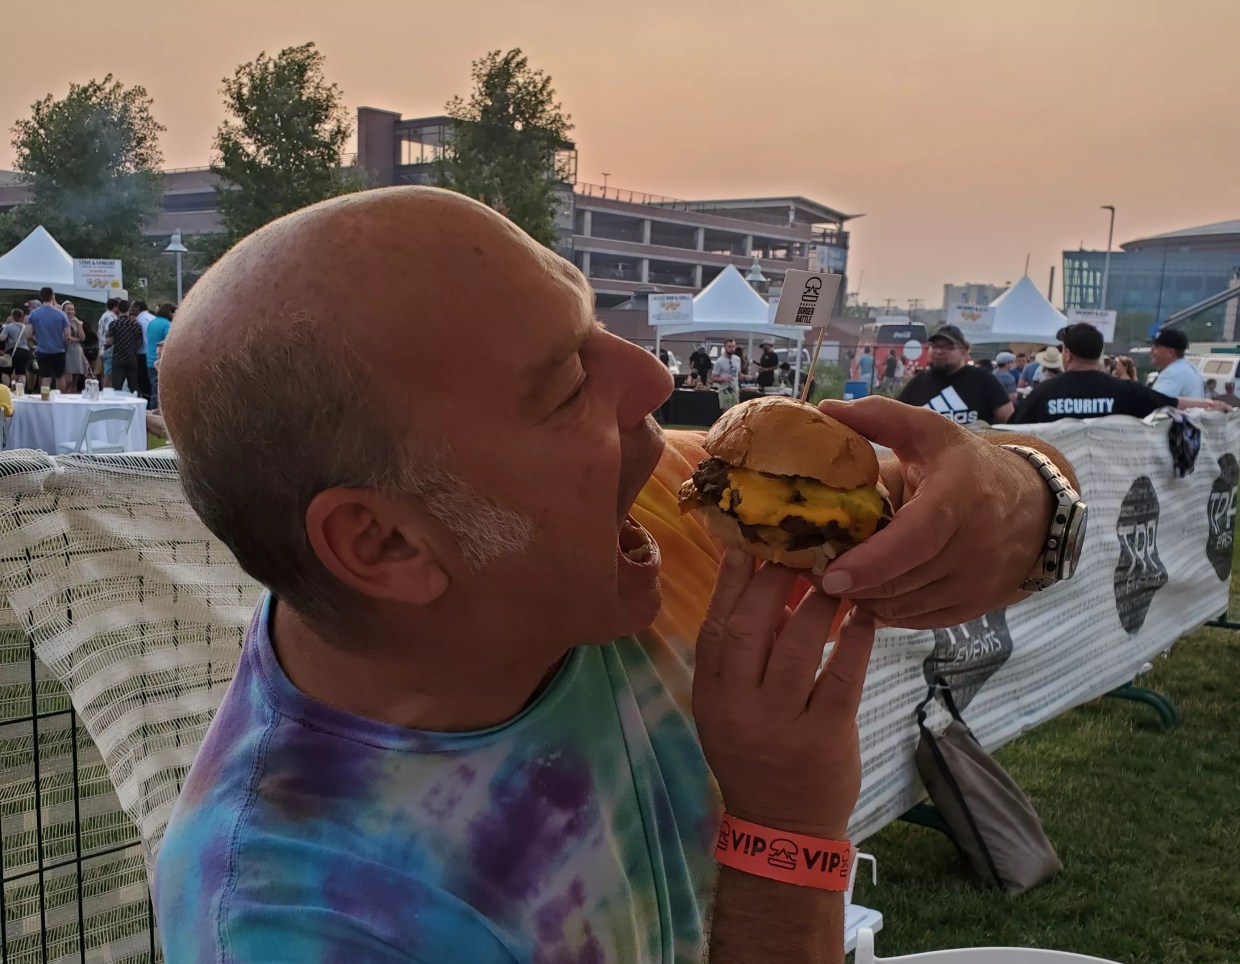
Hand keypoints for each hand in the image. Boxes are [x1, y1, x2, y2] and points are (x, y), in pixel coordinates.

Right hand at [693, 550, 875, 838]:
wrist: (783, 827)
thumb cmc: (755, 756)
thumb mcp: (730, 709)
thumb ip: (743, 657)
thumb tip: (766, 589)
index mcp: (712, 696)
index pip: (715, 628)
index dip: (728, 583)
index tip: (745, 544)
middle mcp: (740, 707)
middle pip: (752, 629)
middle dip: (774, 583)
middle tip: (799, 552)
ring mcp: (782, 723)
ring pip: (799, 647)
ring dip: (819, 605)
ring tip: (838, 578)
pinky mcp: (826, 736)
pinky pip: (842, 676)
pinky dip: (855, 641)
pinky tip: (865, 616)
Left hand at [817, 396, 1051, 628]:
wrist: (1034, 506)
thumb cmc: (968, 465)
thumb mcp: (929, 431)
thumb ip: (879, 417)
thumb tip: (826, 409)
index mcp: (957, 497)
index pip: (914, 540)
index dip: (871, 562)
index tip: (830, 573)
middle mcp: (974, 545)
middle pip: (902, 580)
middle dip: (854, 583)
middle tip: (816, 571)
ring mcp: (978, 582)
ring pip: (907, 606)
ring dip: (867, 599)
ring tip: (840, 580)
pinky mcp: (976, 607)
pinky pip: (920, 620)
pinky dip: (890, 612)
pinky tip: (871, 593)